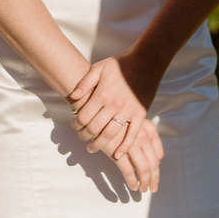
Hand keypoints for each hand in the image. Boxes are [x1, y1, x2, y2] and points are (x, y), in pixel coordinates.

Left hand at [67, 53, 163, 191]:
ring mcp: (129, 111)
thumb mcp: (99, 68)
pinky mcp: (141, 114)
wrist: (146, 61)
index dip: (77, 125)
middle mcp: (114, 105)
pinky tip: (117, 155)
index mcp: (102, 95)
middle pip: (95, 128)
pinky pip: (133, 134)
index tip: (75, 127)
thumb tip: (72, 97)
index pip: (84, 117)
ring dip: (100, 144)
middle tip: (81, 140)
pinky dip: (125, 146)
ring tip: (92, 148)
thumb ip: (85, 83)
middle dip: (85, 137)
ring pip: (111, 134)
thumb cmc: (120, 64)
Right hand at [114, 115, 163, 195]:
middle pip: (153, 163)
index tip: (155, 177)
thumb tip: (160, 156)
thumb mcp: (135, 120)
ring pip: (143, 169)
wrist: (97, 113)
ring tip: (143, 189)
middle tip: (153, 188)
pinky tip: (134, 187)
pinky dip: (132, 181)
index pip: (158, 154)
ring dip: (145, 182)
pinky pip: (128, 170)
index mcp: (147, 130)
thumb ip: (150, 135)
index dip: (157, 168)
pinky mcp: (117, 152)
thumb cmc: (115, 117)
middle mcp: (142, 138)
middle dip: (154, 178)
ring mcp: (130, 145)